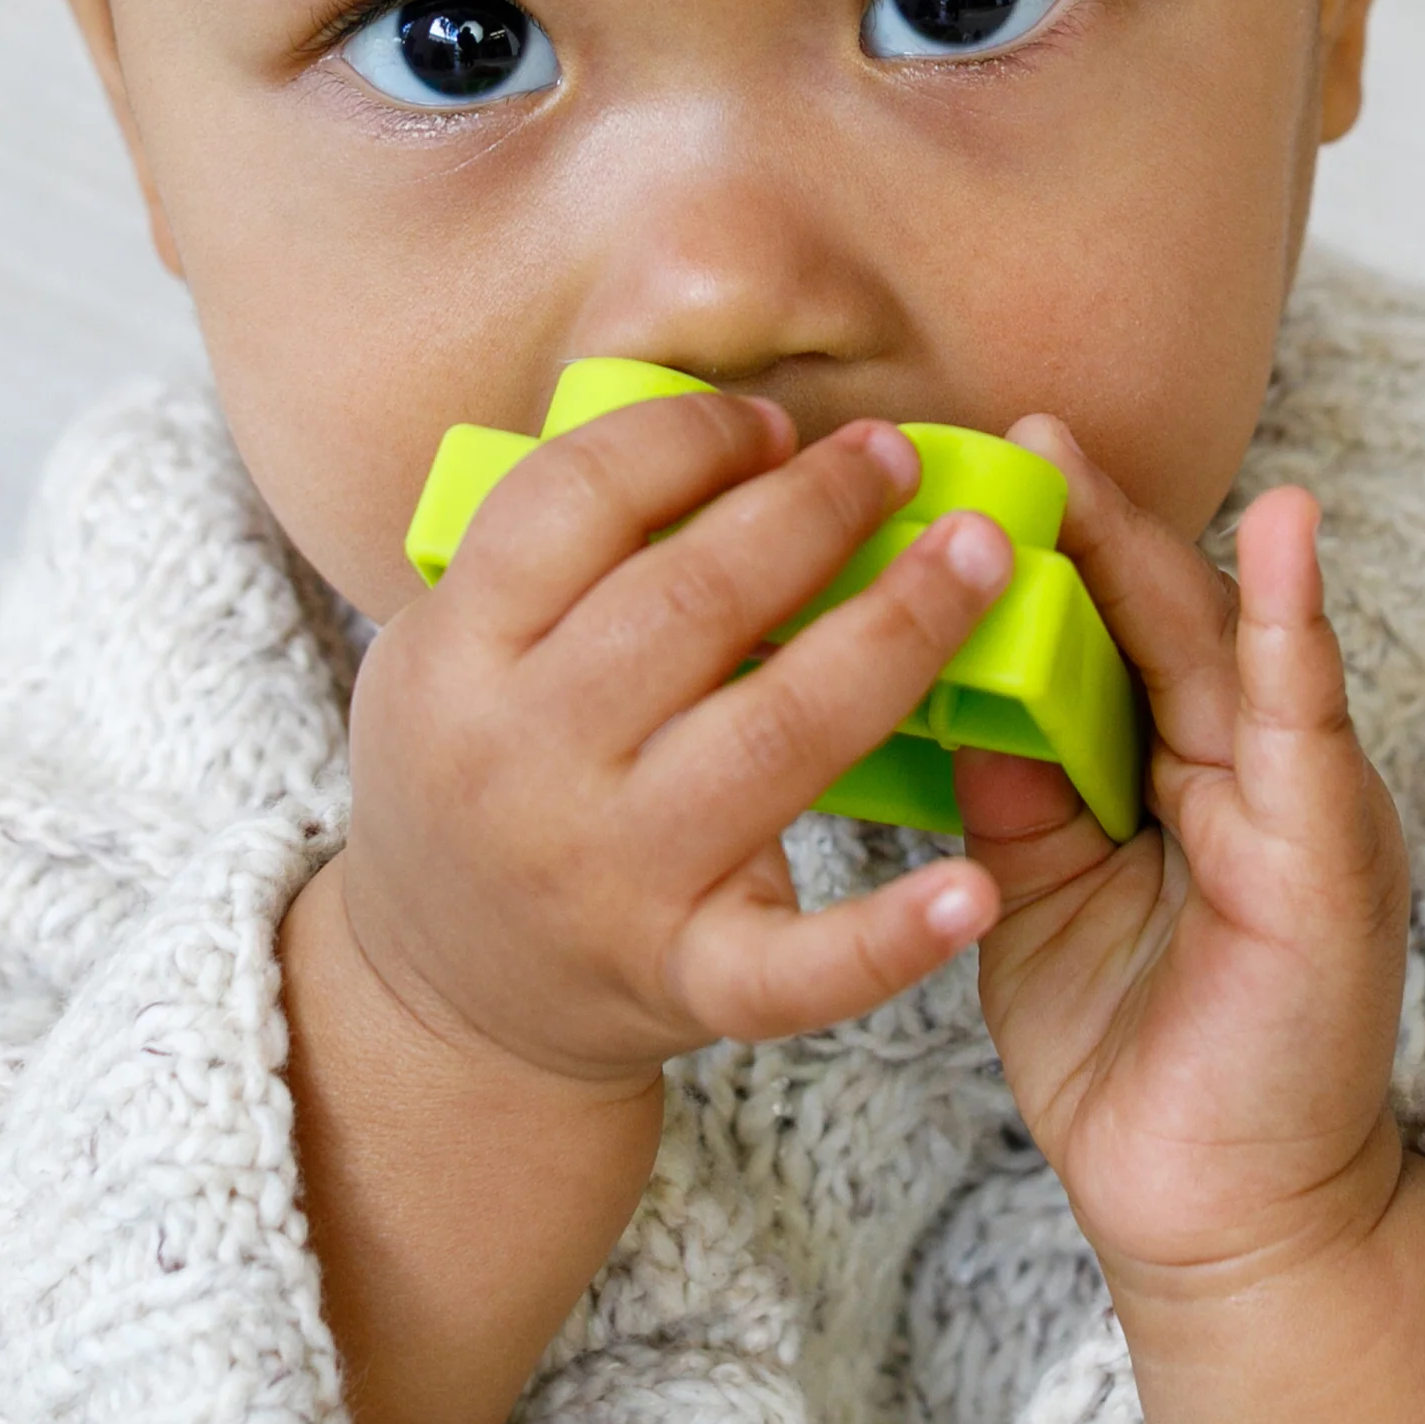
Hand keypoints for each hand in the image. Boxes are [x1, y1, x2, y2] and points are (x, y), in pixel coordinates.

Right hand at [334, 389, 1014, 1092]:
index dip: (690, 440)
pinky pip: (796, 965)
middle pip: (693, 601)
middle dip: (818, 510)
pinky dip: (891, 936)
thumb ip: (561, 547)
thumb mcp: (458, 645)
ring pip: (776, 736)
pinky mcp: (682, 982)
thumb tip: (739, 433)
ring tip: (980, 557)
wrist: (444, 996)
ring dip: (899, 632)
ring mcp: (606, 878)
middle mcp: (522, 763)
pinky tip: (975, 890)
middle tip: (898, 458)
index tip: (775, 426)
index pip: (574, 500)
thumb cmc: (478, 772)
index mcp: (458, 654)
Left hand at [960, 424, 1413, 1296]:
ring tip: (1084, 460)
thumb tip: (949, 669)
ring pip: (1228, 647)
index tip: (987, 468)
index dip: (1061, 551)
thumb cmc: (1132, 1055)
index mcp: (1184, 774)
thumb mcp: (1041, 894)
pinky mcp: (1330, 858)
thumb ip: (1016, 786)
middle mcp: (1250, 771)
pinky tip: (1285, 538)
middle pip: (1166, 621)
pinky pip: (1306, 726)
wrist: (1219, 1222)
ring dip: (1161, 547)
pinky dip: (1293, 626)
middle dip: (1094, 525)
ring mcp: (1300, 808)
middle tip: (1022, 430)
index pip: (1118, 637)